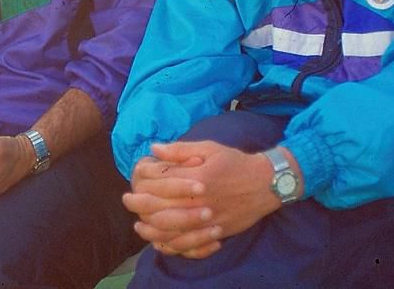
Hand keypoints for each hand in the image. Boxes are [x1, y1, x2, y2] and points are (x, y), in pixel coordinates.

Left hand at [123, 141, 281, 258]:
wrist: (266, 184)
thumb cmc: (235, 162)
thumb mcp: (209, 148)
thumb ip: (180, 149)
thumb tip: (155, 148)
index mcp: (195, 179)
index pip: (159, 183)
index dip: (142, 181)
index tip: (133, 179)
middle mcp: (198, 202)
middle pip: (159, 209)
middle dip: (138, 204)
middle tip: (127, 200)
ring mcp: (206, 221)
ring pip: (170, 232)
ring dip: (150, 229)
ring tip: (138, 225)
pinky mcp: (215, 234)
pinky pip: (188, 246)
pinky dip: (171, 247)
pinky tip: (160, 242)